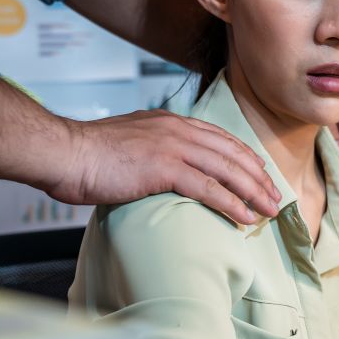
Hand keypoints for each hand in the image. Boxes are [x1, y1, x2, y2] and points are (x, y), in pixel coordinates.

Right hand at [46, 110, 280, 223]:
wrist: (64, 153)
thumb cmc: (86, 154)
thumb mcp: (127, 142)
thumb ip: (150, 148)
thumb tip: (158, 165)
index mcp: (169, 121)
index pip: (219, 137)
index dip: (244, 156)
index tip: (260, 171)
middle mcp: (177, 129)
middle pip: (231, 153)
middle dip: (257, 177)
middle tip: (275, 196)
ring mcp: (172, 146)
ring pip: (226, 170)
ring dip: (252, 192)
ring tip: (269, 210)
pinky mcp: (164, 168)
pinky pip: (208, 188)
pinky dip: (231, 203)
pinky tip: (245, 217)